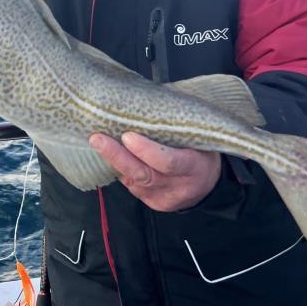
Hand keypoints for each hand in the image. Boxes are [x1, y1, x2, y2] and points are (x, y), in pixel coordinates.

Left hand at [89, 132, 220, 211]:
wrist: (209, 184)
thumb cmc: (201, 149)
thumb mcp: (197, 136)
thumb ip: (174, 126)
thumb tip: (143, 100)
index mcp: (195, 166)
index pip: (168, 162)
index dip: (146, 150)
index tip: (127, 135)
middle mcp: (179, 186)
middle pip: (144, 174)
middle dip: (117, 155)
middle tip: (97, 138)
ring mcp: (165, 199)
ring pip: (134, 181)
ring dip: (115, 161)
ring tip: (99, 142)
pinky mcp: (154, 205)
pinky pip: (132, 187)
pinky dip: (122, 170)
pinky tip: (114, 156)